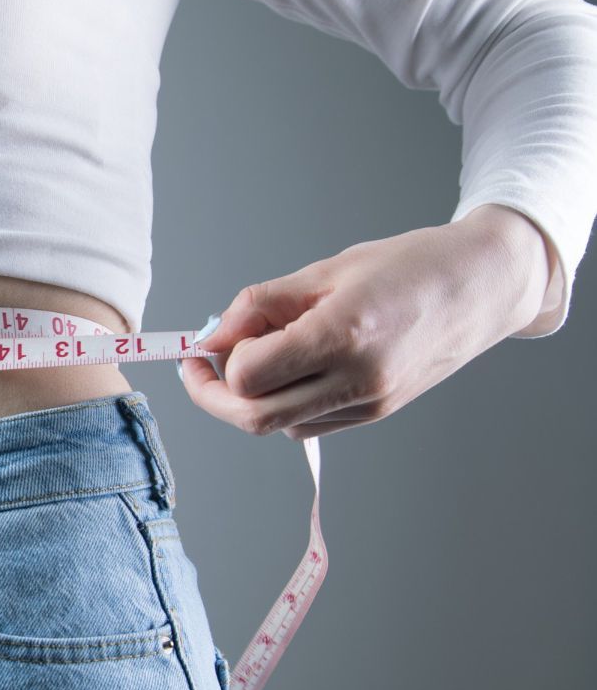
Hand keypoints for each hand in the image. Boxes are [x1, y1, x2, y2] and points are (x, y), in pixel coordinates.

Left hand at [176, 204, 553, 439]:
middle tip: (206, 365)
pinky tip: (299, 365)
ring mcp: (370, 403)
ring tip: (267, 351)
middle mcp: (357, 379)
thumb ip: (260, 306)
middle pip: (254, 418)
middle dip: (216, 396)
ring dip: (255, 397)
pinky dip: (287, 401)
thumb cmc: (407, 266)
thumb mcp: (325, 270)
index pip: (248, 377)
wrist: (482, 285)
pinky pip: (309, 422)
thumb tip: (211, 338)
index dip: (217, 362)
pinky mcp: (377, 413)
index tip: (210, 341)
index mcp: (342, 335)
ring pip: (279, 424)